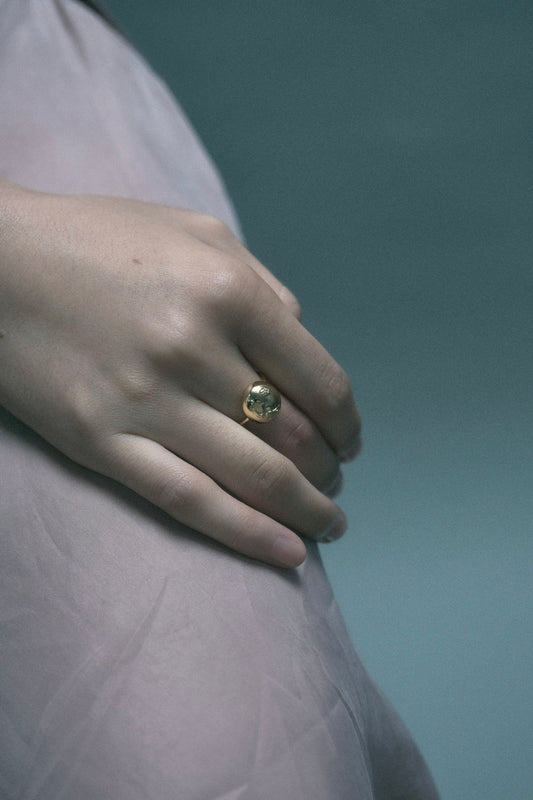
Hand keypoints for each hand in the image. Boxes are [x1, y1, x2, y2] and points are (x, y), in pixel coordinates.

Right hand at [0, 183, 360, 566]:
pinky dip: (248, 535)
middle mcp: (193, 347)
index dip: (348, 423)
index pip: (319, 381)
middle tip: (334, 480)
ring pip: (255, 476)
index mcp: (226, 291)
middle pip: (294, 435)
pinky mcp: (101, 442)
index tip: (351, 440)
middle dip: (329, 469)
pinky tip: (289, 553)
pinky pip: (190, 501)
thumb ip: (262, 285)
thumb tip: (303, 341)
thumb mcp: (197, 232)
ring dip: (307, 508)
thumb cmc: (100, 240)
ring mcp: (145, 401)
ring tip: (328, 523)